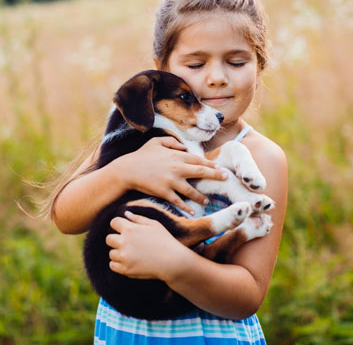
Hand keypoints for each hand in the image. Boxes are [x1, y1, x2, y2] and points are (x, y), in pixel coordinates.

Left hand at [106, 211, 188, 280]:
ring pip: (111, 253)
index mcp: (130, 229)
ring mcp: (124, 257)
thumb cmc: (165, 241)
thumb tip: (125, 213)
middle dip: (117, 239)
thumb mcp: (154, 225)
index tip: (124, 229)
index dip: (119, 225)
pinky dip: (118, 264)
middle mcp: (124, 242)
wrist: (172, 262)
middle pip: (109, 239)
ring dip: (119, 253)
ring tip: (132, 254)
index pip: (114, 223)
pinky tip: (128, 262)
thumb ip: (138, 218)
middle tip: (129, 243)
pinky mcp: (125, 270)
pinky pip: (113, 265)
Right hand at [112, 136, 226, 214]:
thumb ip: (172, 141)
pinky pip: (178, 201)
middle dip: (215, 175)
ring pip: (191, 190)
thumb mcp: (156, 142)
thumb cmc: (141, 155)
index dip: (211, 164)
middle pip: (201, 172)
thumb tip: (183, 146)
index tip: (220, 168)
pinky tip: (192, 211)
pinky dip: (186, 207)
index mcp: (176, 155)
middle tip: (226, 179)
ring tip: (207, 200)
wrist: (127, 170)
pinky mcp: (164, 192)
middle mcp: (176, 167)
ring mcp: (171, 181)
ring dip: (201, 196)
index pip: (198, 160)